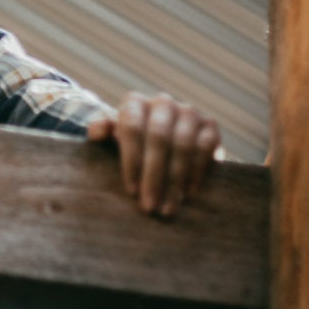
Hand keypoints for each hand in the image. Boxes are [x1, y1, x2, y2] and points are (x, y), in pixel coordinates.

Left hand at [85, 92, 221, 218]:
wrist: (161, 138)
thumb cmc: (129, 142)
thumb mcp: (109, 137)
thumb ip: (99, 131)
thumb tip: (99, 129)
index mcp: (135, 103)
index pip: (132, 128)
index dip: (132, 161)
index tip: (132, 190)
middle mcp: (162, 102)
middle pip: (159, 138)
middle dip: (154, 176)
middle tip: (149, 205)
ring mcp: (188, 112)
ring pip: (183, 145)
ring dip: (175, 180)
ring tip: (167, 206)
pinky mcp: (209, 125)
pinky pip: (205, 148)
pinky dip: (196, 172)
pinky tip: (187, 193)